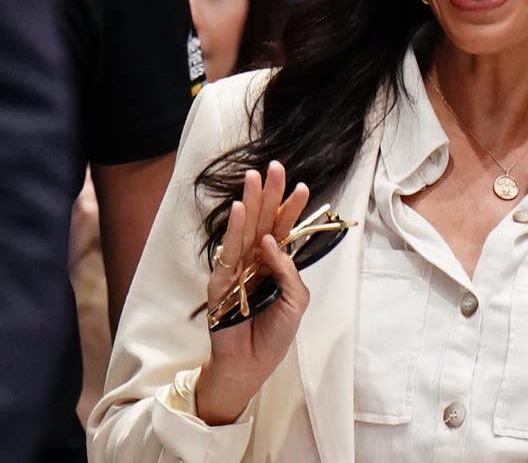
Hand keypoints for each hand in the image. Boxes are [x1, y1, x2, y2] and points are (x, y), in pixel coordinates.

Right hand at [193, 161, 310, 425]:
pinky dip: (233, 231)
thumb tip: (273, 242)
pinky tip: (237, 211)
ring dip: (250, 203)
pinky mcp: (221, 283)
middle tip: (275, 167)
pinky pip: (227, 253)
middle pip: (263, 221)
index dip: (291, 208)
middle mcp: (255, 261)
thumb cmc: (275, 334)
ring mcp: (237, 270)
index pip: (283, 229)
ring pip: (245, 230)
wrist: (252, 365)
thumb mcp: (296, 301)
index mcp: (275, 263)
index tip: (302, 185)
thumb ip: (288, 271)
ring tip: (255, 178)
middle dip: (269, 194)